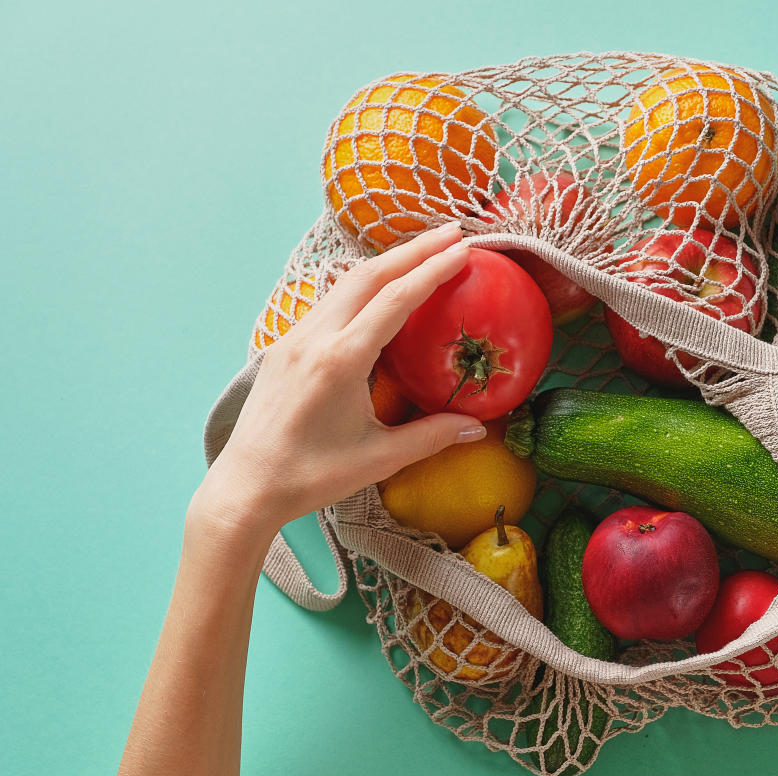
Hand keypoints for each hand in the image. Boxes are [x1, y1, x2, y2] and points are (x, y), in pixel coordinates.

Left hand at [192, 222, 484, 547]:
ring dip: (387, 263)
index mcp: (341, 360)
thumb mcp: (380, 458)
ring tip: (423, 252)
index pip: (395, 299)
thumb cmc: (311, 477)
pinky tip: (379, 289)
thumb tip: (478, 427)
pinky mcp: (284, 347)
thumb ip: (432, 436)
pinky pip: (328, 303)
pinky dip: (361, 285)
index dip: (433, 270)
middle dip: (414, 249)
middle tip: (453, 232)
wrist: (246, 486)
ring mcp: (294, 338)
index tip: (464, 250)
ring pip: (345, 283)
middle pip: (370, 274)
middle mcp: (315, 337)